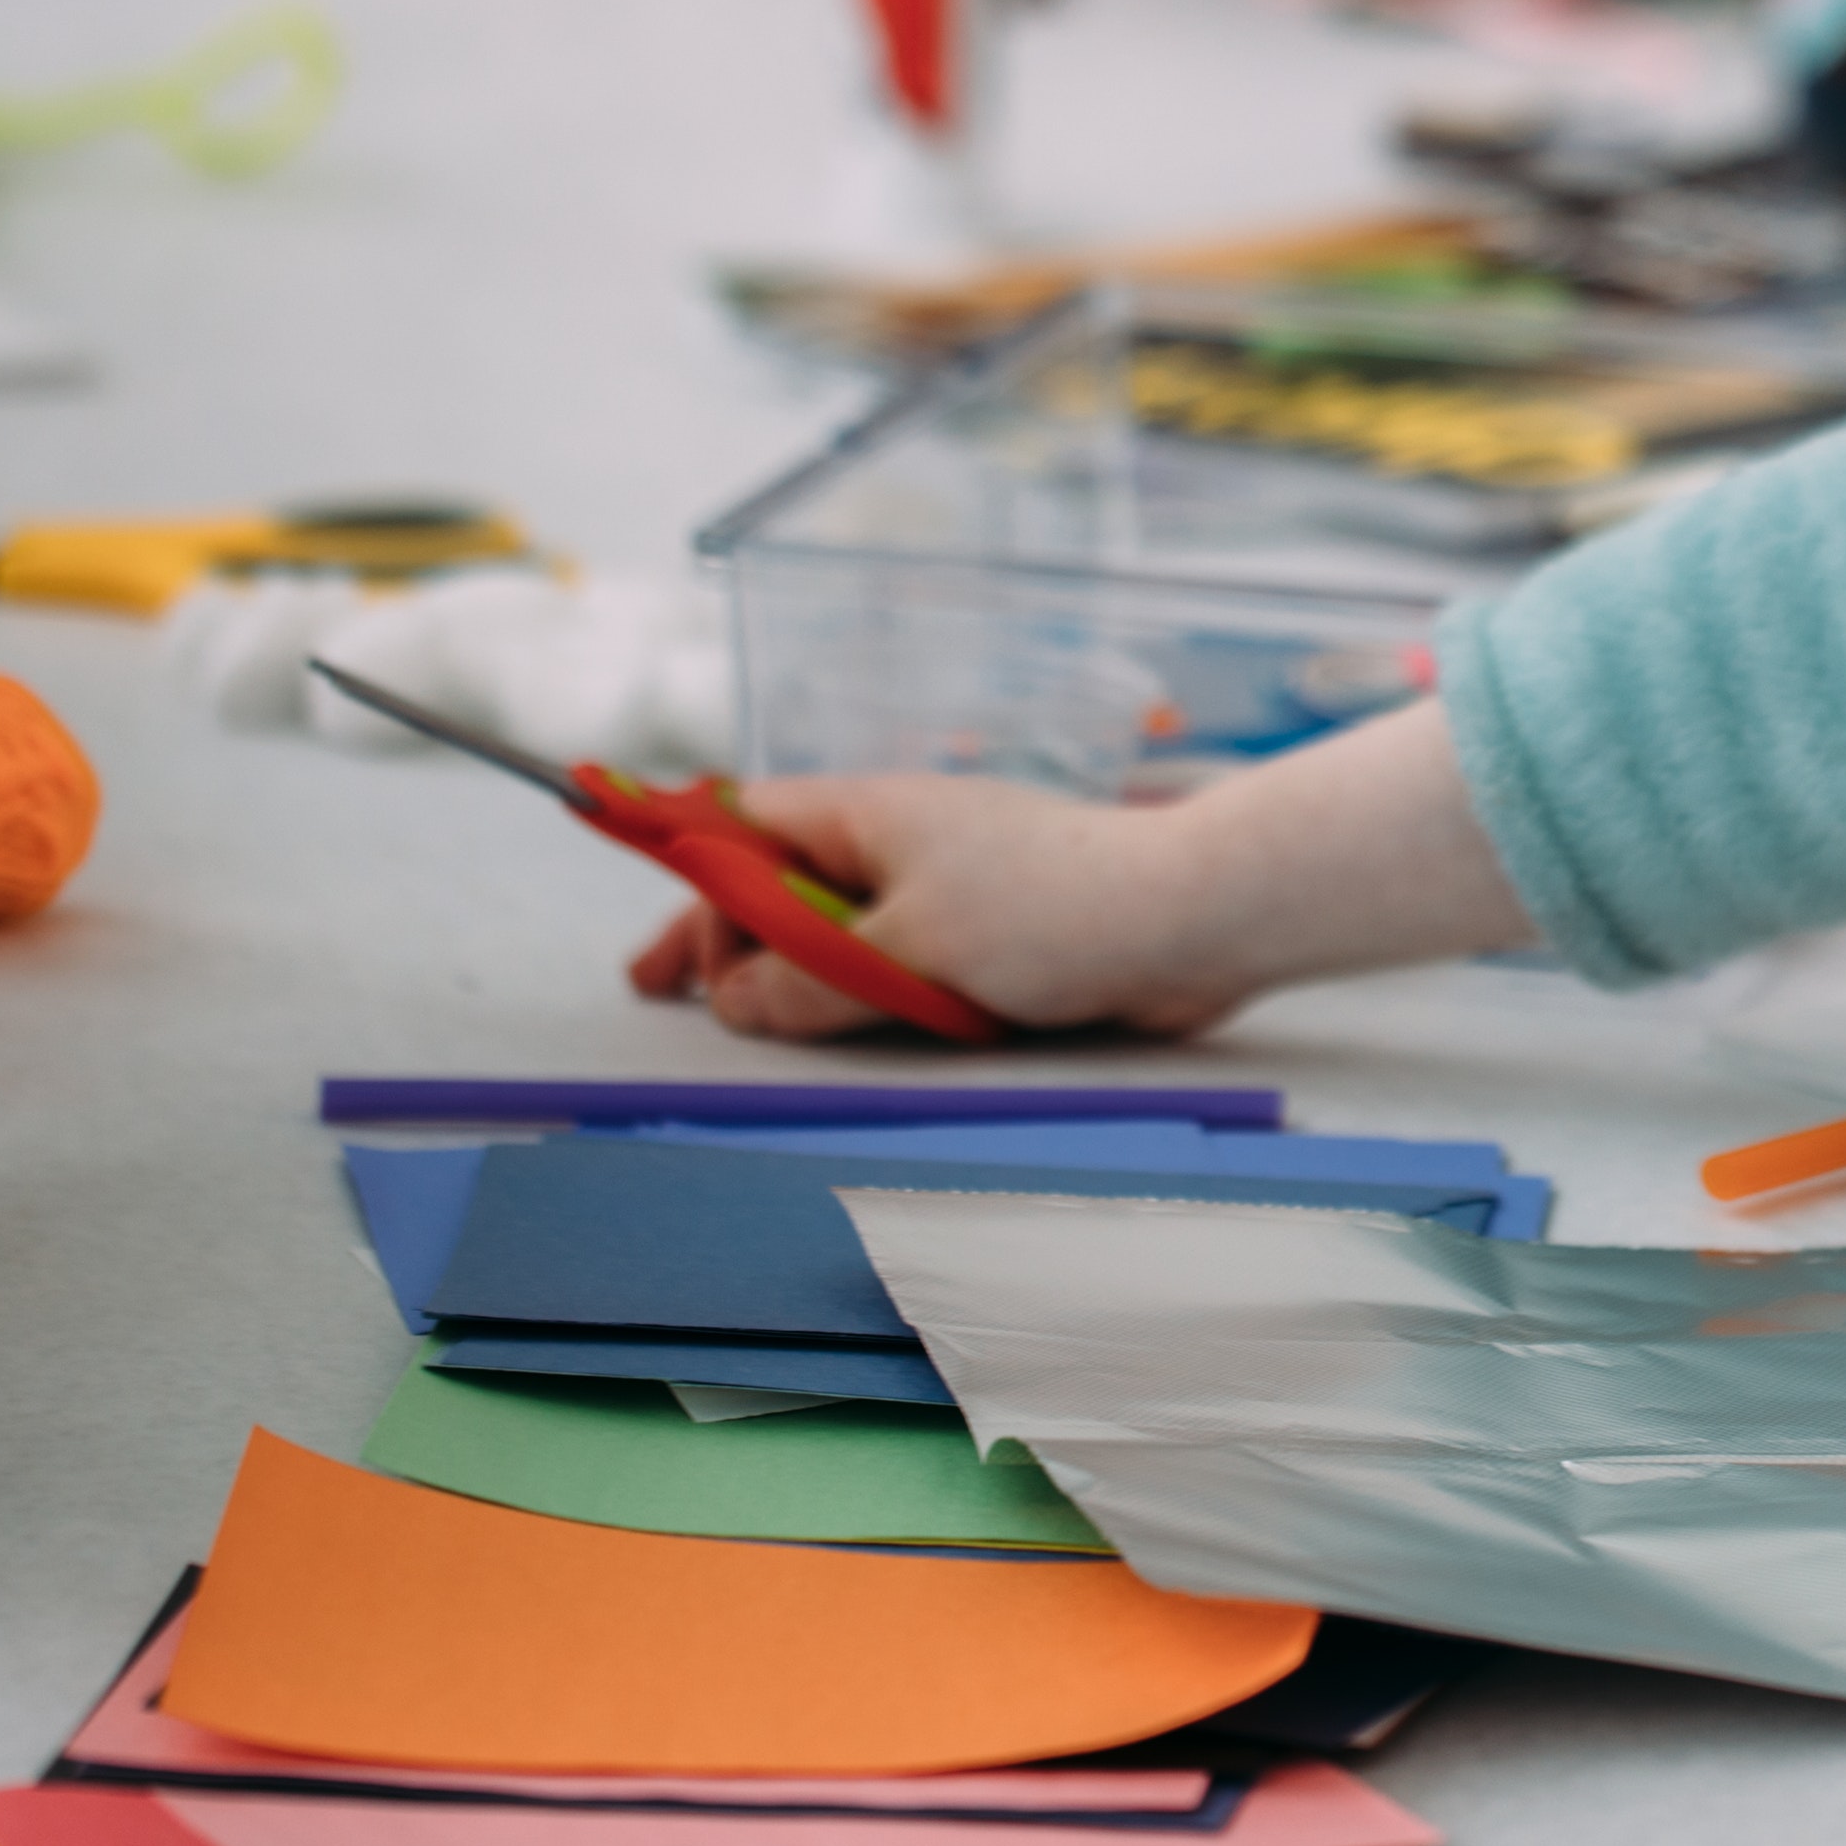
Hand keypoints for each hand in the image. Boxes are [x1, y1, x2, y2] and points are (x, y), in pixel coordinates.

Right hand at [623, 770, 1246, 1042]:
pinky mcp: (989, 937)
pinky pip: (900, 963)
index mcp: (868, 815)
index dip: (695, 883)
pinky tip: (846, 1031)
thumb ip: (810, 984)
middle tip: (674, 995)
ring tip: (748, 1021)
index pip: (748, 828)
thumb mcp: (905, 952)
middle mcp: (900, 842)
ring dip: (797, 973)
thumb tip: (735, 1002)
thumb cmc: (1049, 911)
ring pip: (842, 931)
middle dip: (729, 937)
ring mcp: (946, 888)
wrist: (1186, 921)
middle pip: (785, 884)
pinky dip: (863, 993)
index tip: (659, 952)